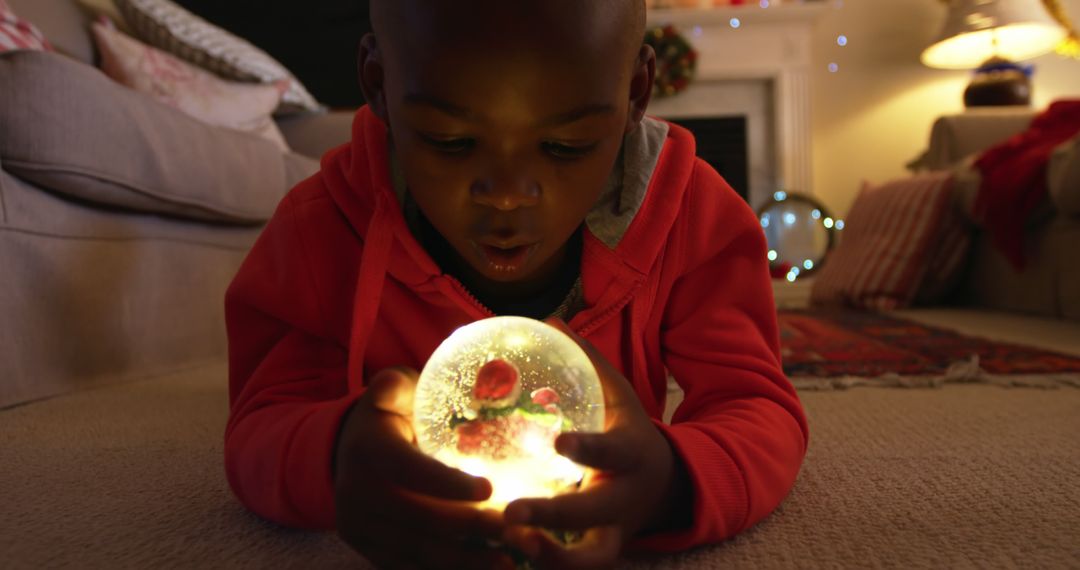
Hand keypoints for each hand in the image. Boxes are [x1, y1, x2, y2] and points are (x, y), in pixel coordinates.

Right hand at [334, 367, 514, 569]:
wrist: (346, 452)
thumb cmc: (388, 415)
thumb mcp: (393, 389)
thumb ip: (411, 382)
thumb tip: (433, 361)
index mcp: (367, 449)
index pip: (412, 471)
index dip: (451, 485)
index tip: (491, 489)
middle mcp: (356, 493)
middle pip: (423, 519)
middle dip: (474, 527)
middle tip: (518, 526)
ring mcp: (360, 528)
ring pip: (420, 553)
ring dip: (468, 561)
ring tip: (510, 559)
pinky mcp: (369, 552)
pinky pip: (411, 568)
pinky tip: (484, 569)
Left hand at [501, 320, 689, 568]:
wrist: (664, 486)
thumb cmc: (628, 432)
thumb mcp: (618, 396)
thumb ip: (587, 362)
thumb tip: (551, 319)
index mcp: (630, 454)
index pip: (611, 452)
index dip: (588, 450)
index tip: (559, 442)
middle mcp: (623, 500)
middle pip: (592, 515)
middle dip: (554, 518)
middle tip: (513, 514)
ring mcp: (612, 532)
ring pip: (589, 560)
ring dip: (550, 558)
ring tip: (512, 542)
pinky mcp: (598, 552)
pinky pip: (571, 569)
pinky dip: (544, 565)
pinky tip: (506, 553)